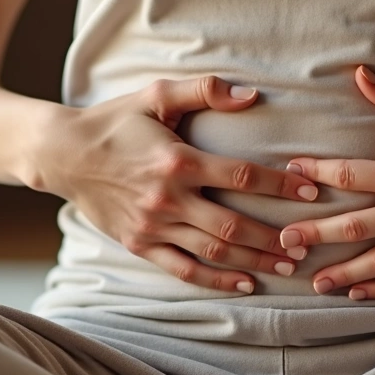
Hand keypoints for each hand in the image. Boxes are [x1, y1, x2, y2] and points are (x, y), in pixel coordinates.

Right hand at [26, 76, 317, 293]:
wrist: (63, 154)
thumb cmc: (115, 120)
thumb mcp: (156, 94)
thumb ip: (204, 90)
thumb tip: (250, 95)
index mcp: (177, 160)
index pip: (242, 176)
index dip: (280, 186)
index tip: (311, 191)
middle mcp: (167, 198)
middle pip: (232, 224)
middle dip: (274, 237)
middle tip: (306, 243)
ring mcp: (153, 226)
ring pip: (213, 251)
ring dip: (254, 261)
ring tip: (288, 266)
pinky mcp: (139, 244)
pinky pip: (183, 269)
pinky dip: (216, 280)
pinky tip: (245, 283)